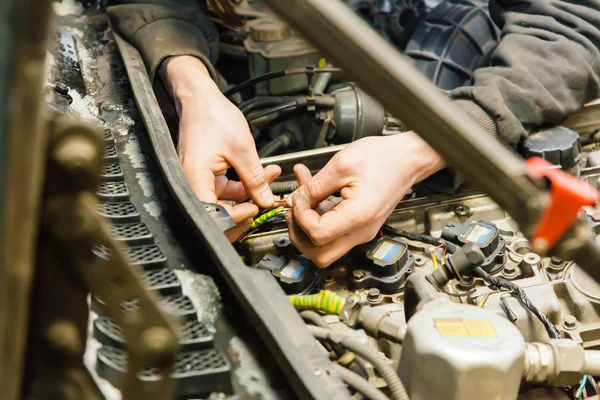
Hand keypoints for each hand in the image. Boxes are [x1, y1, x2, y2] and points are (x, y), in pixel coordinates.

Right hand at [160, 56, 279, 240]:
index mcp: (195, 178)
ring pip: (226, 199)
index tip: (255, 209)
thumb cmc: (213, 116)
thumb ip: (255, 178)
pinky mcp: (205, 175)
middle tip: (263, 203)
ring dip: (249, 192)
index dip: (236, 217)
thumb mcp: (242, 149)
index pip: (214, 215)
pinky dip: (243, 184)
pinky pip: (225, 188)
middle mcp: (192, 183)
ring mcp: (198, 180)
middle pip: (218, 212)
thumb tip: (266, 200)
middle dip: (245, 208)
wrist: (200, 98)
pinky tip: (260, 175)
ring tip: (270, 177)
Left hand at [285, 132, 444, 266]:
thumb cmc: (384, 158)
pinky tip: (312, 194)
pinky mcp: (359, 225)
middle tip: (292, 214)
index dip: (301, 217)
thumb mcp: (341, 165)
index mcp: (358, 216)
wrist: (407, 158)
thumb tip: (294, 200)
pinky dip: (318, 217)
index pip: (317, 235)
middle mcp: (361, 231)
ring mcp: (361, 231)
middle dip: (299, 236)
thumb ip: (313, 186)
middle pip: (320, 255)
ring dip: (306, 227)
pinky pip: (333, 231)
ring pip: (324, 246)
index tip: (298, 200)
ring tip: (300, 199)